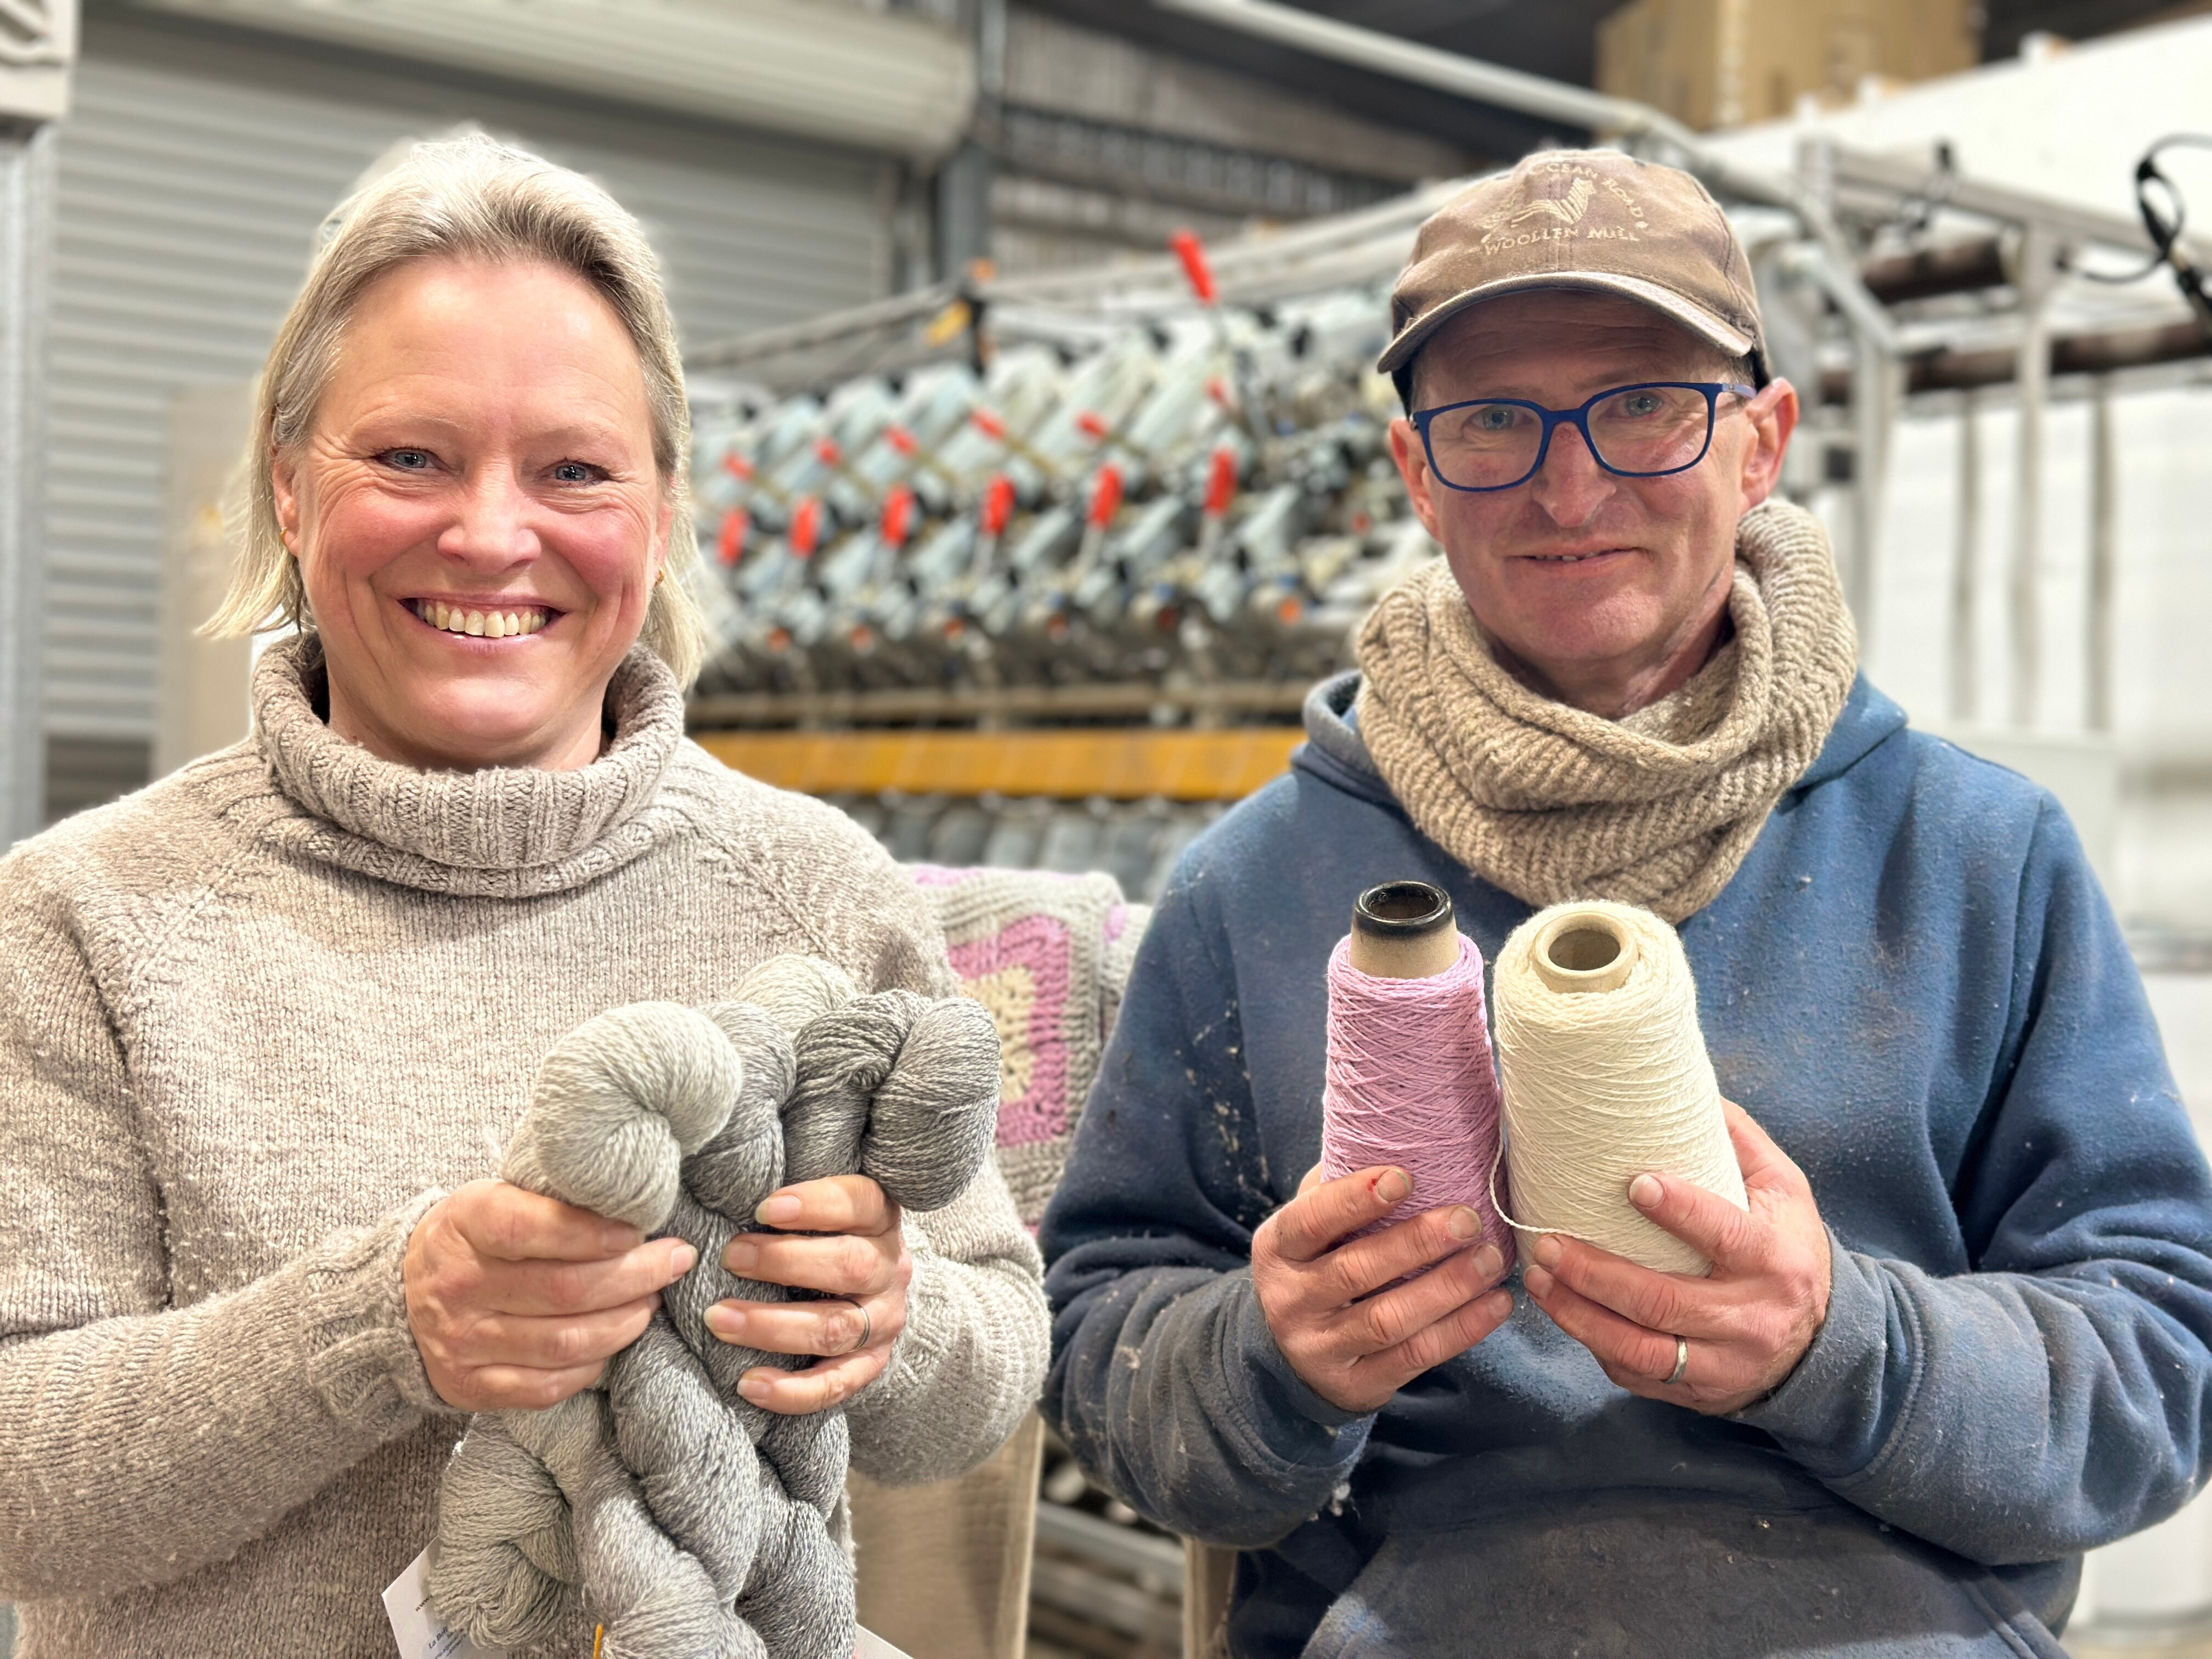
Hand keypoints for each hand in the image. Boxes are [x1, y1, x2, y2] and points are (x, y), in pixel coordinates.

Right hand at [404, 1179, 698, 1411]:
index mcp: (466, 1225)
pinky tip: (615, 1340)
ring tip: (652, 1301)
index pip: (531, 1228)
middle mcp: (459, 1286)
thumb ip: (553, 1201)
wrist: (401, 1294)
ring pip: (564, 1343)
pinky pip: (547, 1385)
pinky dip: (593, 1366)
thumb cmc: (475, 1236)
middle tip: (675, 1261)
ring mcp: (461, 1342)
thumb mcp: (497, 1197)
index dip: (593, 1232)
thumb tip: (633, 1202)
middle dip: (635, 1277)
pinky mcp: (470, 1386)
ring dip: (624, 1323)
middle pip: (564, 1290)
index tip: (640, 1229)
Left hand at [705, 1175, 909, 1414]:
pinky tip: (747, 1383)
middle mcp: (890, 1269)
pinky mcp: (870, 1365)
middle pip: (850, 1266)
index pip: (861, 1202)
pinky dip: (791, 1390)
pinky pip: (835, 1385)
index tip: (763, 1208)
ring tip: (719, 1320)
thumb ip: (789, 1201)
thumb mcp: (823, 1209)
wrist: (871, 1292)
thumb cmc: (824, 1237)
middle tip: (729, 1257)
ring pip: (836, 1328)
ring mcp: (884, 1321)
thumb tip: (723, 1188)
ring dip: (773, 1326)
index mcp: (880, 1219)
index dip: (816, 1204)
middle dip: (784, 1262)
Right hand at [1250, 1164, 1514, 1415]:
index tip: (1405, 1176)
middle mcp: (1290, 1300)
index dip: (1355, 1199)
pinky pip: (1414, 1358)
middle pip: (1356, 1271)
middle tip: (1468, 1218)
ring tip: (1492, 1260)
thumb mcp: (1312, 1226)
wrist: (1289, 1354)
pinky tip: (1496, 1304)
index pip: (1310, 1220)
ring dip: (1447, 1289)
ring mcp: (1321, 1348)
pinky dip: (1460, 1330)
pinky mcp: (1356, 1384)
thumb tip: (1400, 1132)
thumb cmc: (1318, 1264)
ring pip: (1389, 1319)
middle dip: (1416, 1243)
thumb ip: (1341, 1187)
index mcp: (1277, 1248)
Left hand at [1520, 1101, 1831, 1414]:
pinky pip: (1638, 1377)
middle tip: (1546, 1243)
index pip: (1724, 1235)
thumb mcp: (1785, 1192)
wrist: (1823, 1344)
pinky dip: (1596, 1347)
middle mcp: (1750, 1318)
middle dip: (1595, 1274)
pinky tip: (1565, 1314)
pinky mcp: (1699, 1392)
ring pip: (1641, 1351)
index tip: (1633, 1184)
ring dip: (1580, 1316)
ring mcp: (1723, 1363)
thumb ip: (1741, 1142)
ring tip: (1538, 1280)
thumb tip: (1690, 1090)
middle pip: (1662, 1302)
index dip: (1680, 1211)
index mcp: (1774, 1260)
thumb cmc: (1788, 1248)